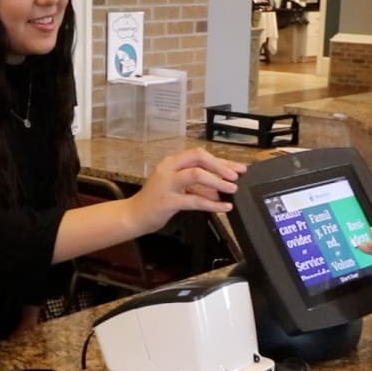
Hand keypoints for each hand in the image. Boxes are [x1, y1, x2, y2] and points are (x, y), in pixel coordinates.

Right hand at [130, 148, 246, 232]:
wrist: (134, 215)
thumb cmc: (156, 200)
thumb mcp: (178, 188)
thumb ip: (198, 186)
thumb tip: (221, 187)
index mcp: (172, 162)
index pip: (200, 155)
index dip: (221, 160)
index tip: (237, 167)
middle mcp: (169, 169)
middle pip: (198, 158)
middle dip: (220, 166)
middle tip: (235, 176)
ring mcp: (167, 184)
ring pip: (196, 175)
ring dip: (217, 181)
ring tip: (232, 189)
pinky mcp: (168, 201)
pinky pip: (194, 200)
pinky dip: (212, 204)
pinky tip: (223, 207)